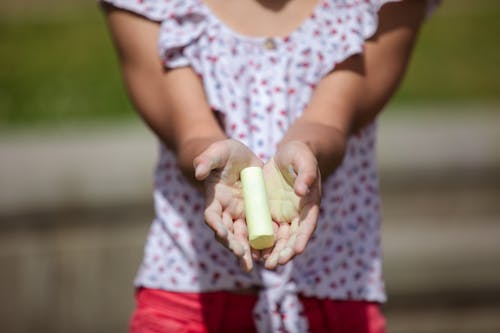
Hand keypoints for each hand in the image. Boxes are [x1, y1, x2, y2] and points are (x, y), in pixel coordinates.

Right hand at [193, 139, 261, 270]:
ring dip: (246, 252)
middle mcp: (226, 212)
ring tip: (252, 265)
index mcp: (214, 199)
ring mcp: (240, 215)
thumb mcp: (218, 151)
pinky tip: (269, 253)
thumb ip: (206, 160)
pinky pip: (258, 232)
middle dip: (232, 245)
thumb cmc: (226, 153)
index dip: (215, 225)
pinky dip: (262, 243)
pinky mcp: (254, 216)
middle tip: (241, 255)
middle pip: (227, 233)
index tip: (222, 233)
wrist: (242, 157)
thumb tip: (197, 172)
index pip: (211, 216)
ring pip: (242, 237)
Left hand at [262, 141, 320, 268]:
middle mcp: (297, 215)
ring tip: (262, 263)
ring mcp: (282, 216)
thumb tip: (302, 191)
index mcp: (309, 205)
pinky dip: (258, 242)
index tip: (296, 250)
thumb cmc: (298, 154)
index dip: (302, 238)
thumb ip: (306, 173)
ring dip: (271, 252)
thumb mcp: (303, 159)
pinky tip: (250, 251)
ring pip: (278, 239)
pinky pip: (263, 230)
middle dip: (284, 252)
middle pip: (292, 238)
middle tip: (274, 264)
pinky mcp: (267, 213)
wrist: (284, 155)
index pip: (307, 225)